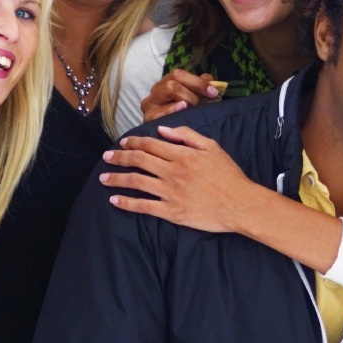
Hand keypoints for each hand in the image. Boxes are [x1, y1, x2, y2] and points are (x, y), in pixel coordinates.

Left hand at [103, 126, 255, 233]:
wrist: (239, 204)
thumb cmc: (228, 175)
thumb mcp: (212, 146)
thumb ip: (187, 135)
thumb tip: (163, 130)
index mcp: (181, 154)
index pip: (150, 145)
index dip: (133, 143)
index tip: (122, 144)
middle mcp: (172, 171)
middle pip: (138, 161)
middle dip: (119, 158)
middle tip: (106, 157)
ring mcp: (170, 192)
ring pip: (135, 182)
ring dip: (116, 178)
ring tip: (103, 177)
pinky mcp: (171, 211)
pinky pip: (143, 206)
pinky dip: (126, 203)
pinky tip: (114, 200)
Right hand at [140, 69, 222, 122]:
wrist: (166, 137)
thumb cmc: (183, 114)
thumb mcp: (193, 98)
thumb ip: (200, 86)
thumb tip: (209, 80)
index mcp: (165, 83)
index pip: (178, 74)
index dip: (197, 82)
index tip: (213, 92)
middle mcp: (156, 91)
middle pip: (172, 83)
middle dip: (190, 93)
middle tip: (200, 103)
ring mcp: (150, 105)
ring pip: (168, 91)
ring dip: (184, 100)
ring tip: (191, 108)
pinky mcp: (148, 119)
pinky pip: (160, 112)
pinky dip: (173, 110)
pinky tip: (181, 111)